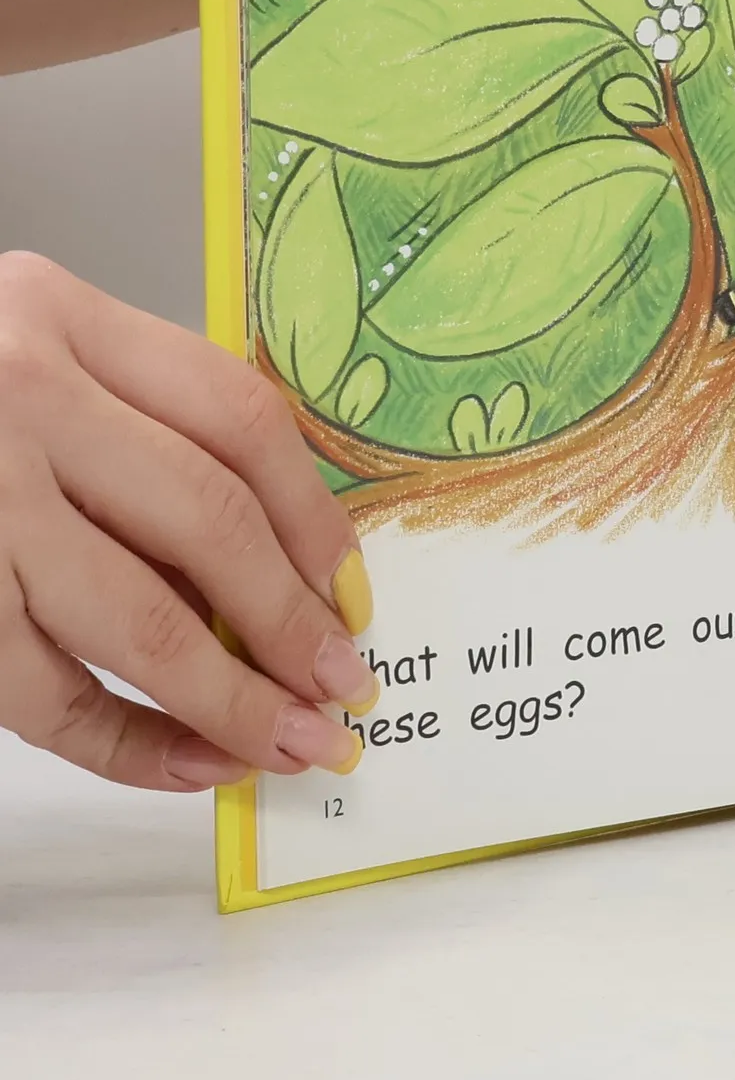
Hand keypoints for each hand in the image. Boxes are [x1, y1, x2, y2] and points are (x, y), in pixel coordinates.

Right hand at [0, 253, 375, 789]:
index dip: (315, 520)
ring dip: (230, 698)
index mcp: (60, 316)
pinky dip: (125, 741)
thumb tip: (278, 570)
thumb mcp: (32, 363)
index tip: (356, 596)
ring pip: (138, 616)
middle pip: (206, 521)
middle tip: (343, 689)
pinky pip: (41, 691)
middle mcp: (17, 395)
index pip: (239, 420)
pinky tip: (190, 763)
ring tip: (291, 744)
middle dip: (290, 622)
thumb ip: (132, 431)